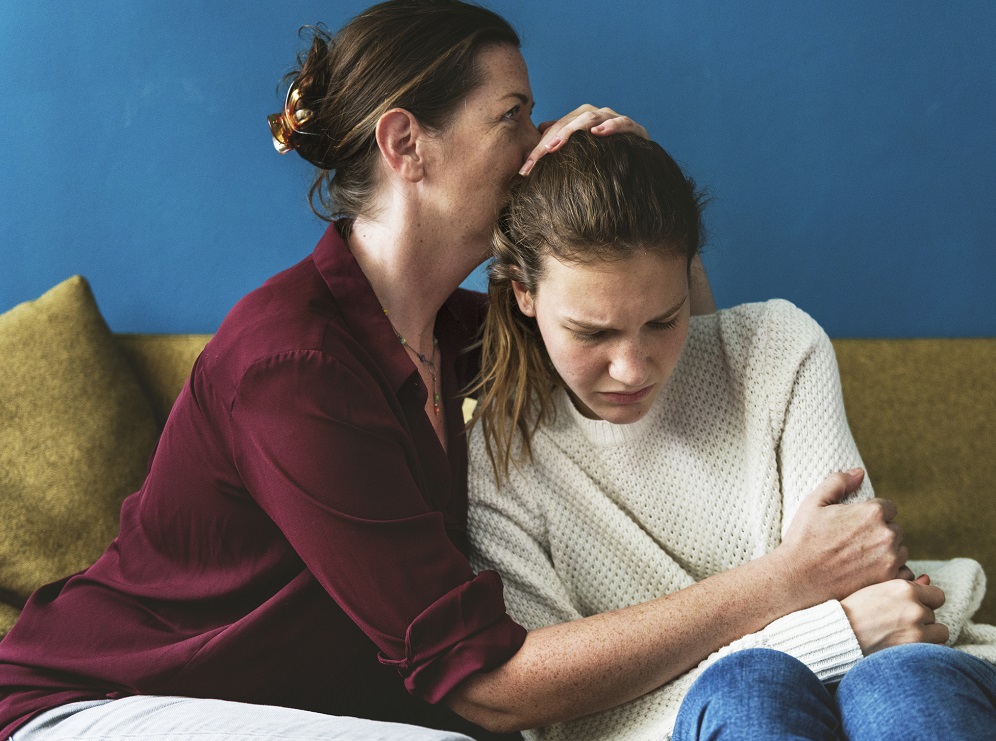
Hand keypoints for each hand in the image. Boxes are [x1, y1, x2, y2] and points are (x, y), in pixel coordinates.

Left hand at [519, 105, 648, 174]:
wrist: (642, 164)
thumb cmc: (606, 157)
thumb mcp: (580, 154)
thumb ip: (561, 142)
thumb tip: (540, 130)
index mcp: (580, 119)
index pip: (555, 130)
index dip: (538, 150)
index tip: (524, 171)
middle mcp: (596, 115)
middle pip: (568, 122)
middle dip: (550, 140)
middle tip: (536, 156)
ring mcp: (614, 119)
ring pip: (590, 118)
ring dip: (572, 130)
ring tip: (556, 144)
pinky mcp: (634, 128)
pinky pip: (621, 123)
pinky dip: (610, 126)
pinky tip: (597, 133)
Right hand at [778, 469, 907, 602]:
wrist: (798, 577)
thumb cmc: (804, 539)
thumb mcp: (814, 502)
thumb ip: (838, 482)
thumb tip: (859, 473)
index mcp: (872, 512)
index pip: (889, 508)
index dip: (872, 515)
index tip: (857, 525)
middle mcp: (886, 534)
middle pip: (896, 529)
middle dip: (880, 534)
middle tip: (855, 543)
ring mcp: (890, 560)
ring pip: (900, 551)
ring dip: (886, 553)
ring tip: (859, 559)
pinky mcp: (888, 581)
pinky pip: (902, 573)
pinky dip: (890, 573)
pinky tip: (868, 573)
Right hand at [841, 575, 948, 653]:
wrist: (839, 634)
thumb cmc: (854, 610)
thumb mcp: (877, 589)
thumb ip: (905, 585)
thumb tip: (928, 579)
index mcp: (904, 588)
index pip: (937, 595)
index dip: (926, 602)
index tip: (912, 608)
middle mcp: (914, 607)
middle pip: (934, 614)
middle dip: (921, 619)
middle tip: (898, 623)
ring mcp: (917, 629)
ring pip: (940, 632)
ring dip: (928, 634)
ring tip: (905, 635)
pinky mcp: (915, 649)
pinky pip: (936, 649)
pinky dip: (926, 649)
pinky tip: (908, 647)